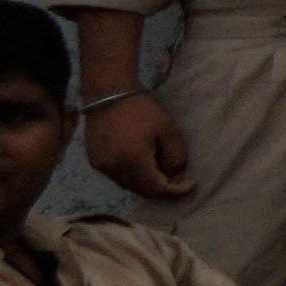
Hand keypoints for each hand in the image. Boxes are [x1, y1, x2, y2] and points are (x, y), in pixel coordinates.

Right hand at [84, 92, 199, 204]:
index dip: (176, 191)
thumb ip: (176, 157)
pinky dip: (133, 177)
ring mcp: (102, 167)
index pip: (157, 189)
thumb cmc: (141, 109)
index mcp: (134, 161)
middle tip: (179, 180)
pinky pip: (118, 177)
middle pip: (143, 191)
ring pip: (130, 186)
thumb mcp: (168, 130)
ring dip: (147, 184)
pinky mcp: (95, 162)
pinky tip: (143, 165)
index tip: (190, 184)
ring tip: (162, 172)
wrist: (107, 93)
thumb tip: (176, 176)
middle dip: (163, 189)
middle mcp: (115, 169)